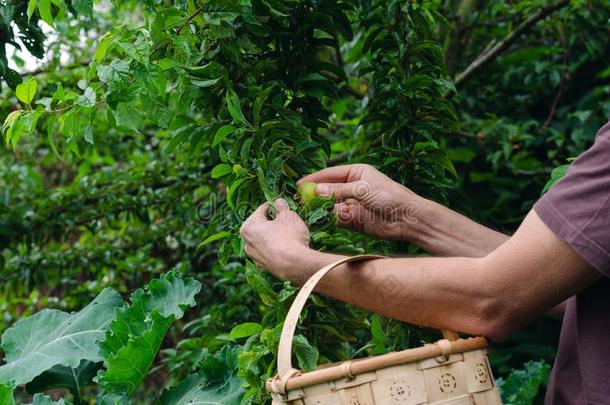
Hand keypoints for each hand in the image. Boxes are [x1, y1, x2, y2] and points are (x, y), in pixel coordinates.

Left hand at [240, 198, 313, 282]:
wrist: (294, 265)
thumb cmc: (289, 236)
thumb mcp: (288, 215)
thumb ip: (281, 207)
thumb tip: (279, 202)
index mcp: (248, 226)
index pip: (262, 209)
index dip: (274, 206)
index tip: (282, 206)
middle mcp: (247, 242)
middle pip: (261, 226)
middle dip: (273, 222)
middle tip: (287, 220)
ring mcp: (255, 257)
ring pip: (265, 240)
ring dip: (274, 236)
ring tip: (289, 234)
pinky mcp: (264, 267)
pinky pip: (270, 252)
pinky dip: (276, 248)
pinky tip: (288, 247)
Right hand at [298, 164, 425, 239]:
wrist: (408, 219)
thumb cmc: (390, 197)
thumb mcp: (362, 189)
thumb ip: (338, 191)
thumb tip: (316, 191)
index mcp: (357, 173)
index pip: (330, 174)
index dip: (314, 179)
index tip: (299, 185)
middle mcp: (353, 188)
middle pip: (328, 190)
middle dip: (314, 195)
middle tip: (298, 201)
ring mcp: (353, 204)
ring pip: (331, 206)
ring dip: (319, 209)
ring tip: (305, 212)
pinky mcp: (355, 221)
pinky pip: (337, 219)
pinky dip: (328, 220)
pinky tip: (319, 221)